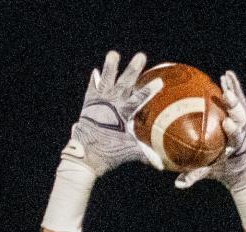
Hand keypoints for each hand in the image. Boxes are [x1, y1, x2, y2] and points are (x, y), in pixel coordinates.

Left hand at [64, 51, 162, 176]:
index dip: (149, 90)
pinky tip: (96, 71)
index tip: (159, 81)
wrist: (84, 155)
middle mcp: (110, 104)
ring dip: (110, 67)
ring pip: (106, 80)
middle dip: (133, 69)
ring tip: (113, 53)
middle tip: (141, 56)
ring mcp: (98, 102)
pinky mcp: (88, 104)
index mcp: (122, 114)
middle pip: (124, 83)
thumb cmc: (108, 153)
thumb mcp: (128, 152)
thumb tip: (161, 164)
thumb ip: (145, 155)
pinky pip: (92, 89)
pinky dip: (94, 80)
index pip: (139, 99)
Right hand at [175, 71, 245, 191]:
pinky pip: (238, 99)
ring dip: (234, 91)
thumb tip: (178, 183)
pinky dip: (234, 87)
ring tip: (225, 78)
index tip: (227, 123)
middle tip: (227, 96)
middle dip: (235, 107)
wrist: (241, 168)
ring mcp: (243, 123)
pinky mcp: (241, 116)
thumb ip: (195, 176)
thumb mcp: (210, 173)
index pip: (236, 137)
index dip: (233, 129)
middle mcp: (242, 133)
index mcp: (236, 147)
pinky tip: (227, 75)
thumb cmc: (223, 171)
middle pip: (241, 118)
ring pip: (241, 105)